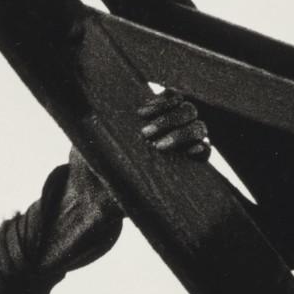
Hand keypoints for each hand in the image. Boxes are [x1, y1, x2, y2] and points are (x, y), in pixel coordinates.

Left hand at [45, 88, 211, 269]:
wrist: (93, 198)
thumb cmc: (89, 163)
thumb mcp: (91, 133)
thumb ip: (97, 115)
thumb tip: (90, 95)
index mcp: (150, 116)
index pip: (171, 97)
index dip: (162, 101)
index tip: (140, 114)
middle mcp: (168, 129)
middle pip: (188, 110)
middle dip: (170, 118)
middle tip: (145, 134)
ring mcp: (179, 148)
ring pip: (198, 128)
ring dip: (182, 133)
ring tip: (159, 148)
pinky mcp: (186, 170)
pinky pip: (204, 153)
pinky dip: (201, 149)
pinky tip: (190, 153)